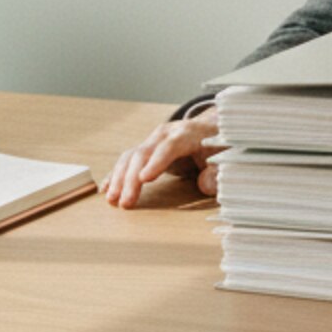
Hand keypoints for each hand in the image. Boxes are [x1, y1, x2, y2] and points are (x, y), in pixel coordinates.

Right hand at [103, 107, 221, 208]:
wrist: (210, 128)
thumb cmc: (217, 144)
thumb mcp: (225, 157)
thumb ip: (218, 172)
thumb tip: (206, 185)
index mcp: (187, 133)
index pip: (169, 147)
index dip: (156, 162)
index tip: (144, 179)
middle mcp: (165, 134)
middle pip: (144, 153)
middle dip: (131, 178)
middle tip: (126, 202)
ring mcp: (152, 140)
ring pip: (130, 157)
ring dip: (119, 178)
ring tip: (111, 199)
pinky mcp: (146, 149)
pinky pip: (127, 161)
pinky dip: (115, 175)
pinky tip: (106, 189)